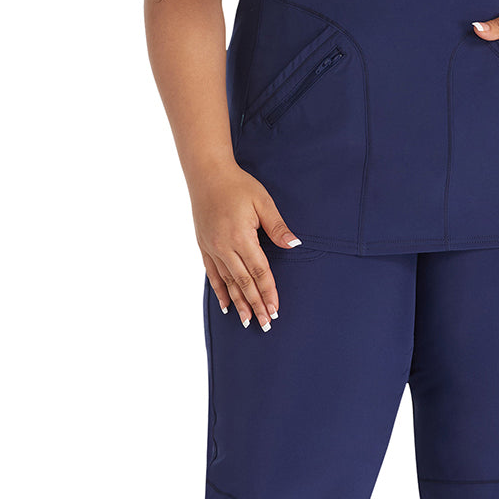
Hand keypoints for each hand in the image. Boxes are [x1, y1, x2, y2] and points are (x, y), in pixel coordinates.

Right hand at [188, 162, 301, 329]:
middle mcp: (224, 246)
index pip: (259, 271)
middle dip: (256, 305)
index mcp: (241, 237)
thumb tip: (294, 244)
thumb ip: (277, 226)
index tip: (276, 310)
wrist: (207, 174)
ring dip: (239, 303)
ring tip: (247, 322)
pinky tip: (226, 305)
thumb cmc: (238, 185)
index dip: (268, 292)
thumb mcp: (263, 202)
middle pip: (244, 282)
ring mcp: (212, 248)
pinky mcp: (204, 246)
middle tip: (265, 324)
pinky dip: (220, 291)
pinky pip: (212, 274)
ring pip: (228, 282)